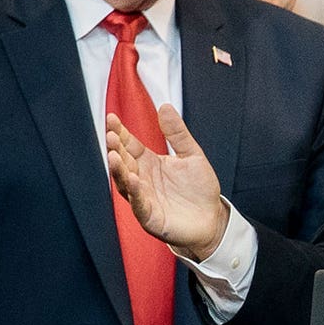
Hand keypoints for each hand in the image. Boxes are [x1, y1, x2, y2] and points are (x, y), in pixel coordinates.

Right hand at [106, 104, 228, 261]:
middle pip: (124, 162)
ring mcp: (144, 198)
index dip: (120, 132)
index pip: (130, 145)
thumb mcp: (192, 155)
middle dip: (116, 149)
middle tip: (111, 135)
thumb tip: (164, 106)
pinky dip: (135, 193)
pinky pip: (139, 204)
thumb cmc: (199, 189)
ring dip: (118, 170)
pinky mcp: (150, 217)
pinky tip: (134, 179)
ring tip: (114, 155)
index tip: (112, 117)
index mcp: (149, 163)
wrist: (212, 218)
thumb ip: (177, 133)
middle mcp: (142, 179)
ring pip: (125, 183)